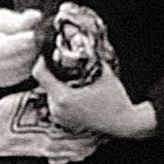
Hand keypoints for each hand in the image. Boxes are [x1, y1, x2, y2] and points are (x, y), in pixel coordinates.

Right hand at [0, 7, 43, 86]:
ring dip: (34, 54)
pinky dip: (31, 63)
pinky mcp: (4, 82)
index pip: (2, 48)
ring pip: (24, 67)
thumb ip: (21, 19)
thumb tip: (37, 16)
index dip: (19, 42)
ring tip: (33, 41)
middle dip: (30, 46)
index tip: (33, 33)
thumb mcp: (4, 18)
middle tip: (38, 33)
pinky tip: (29, 52)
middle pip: (16, 59)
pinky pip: (25, 74)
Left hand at [30, 57, 155, 138]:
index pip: (39, 74)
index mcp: (63, 97)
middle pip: (45, 82)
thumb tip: (81, 39)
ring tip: (75, 80)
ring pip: (50, 92)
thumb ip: (91, 56)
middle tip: (66, 65)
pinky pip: (55, 102)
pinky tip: (77, 92)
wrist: (124, 124)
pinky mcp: (63, 121)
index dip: (42, 60)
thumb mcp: (103, 73)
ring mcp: (59, 117)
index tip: (49, 54)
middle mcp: (57, 109)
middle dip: (54, 72)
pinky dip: (62, 94)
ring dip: (59, 84)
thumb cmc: (115, 100)